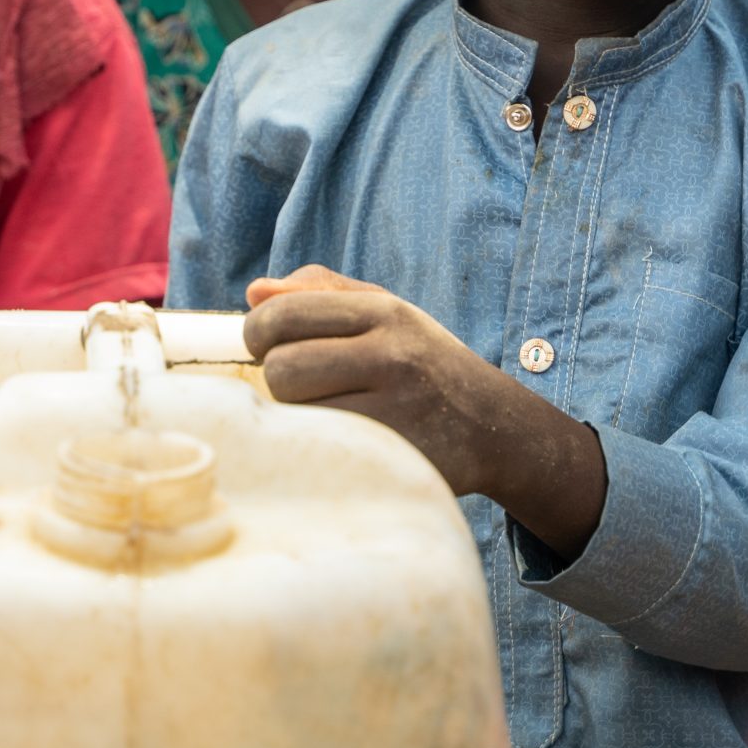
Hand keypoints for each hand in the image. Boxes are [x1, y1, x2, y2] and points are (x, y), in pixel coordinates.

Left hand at [243, 267, 524, 496]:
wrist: (493, 426)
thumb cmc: (422, 363)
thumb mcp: (384, 311)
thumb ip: (319, 293)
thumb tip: (254, 294)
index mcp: (383, 312)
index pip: (282, 314)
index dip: (258, 332)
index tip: (269, 345)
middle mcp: (390, 354)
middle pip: (280, 367)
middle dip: (278, 378)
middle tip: (304, 384)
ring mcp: (393, 409)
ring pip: (295, 411)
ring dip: (298, 414)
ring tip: (327, 409)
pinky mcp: (391, 454)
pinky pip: (319, 446)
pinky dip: (318, 443)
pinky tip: (340, 437)